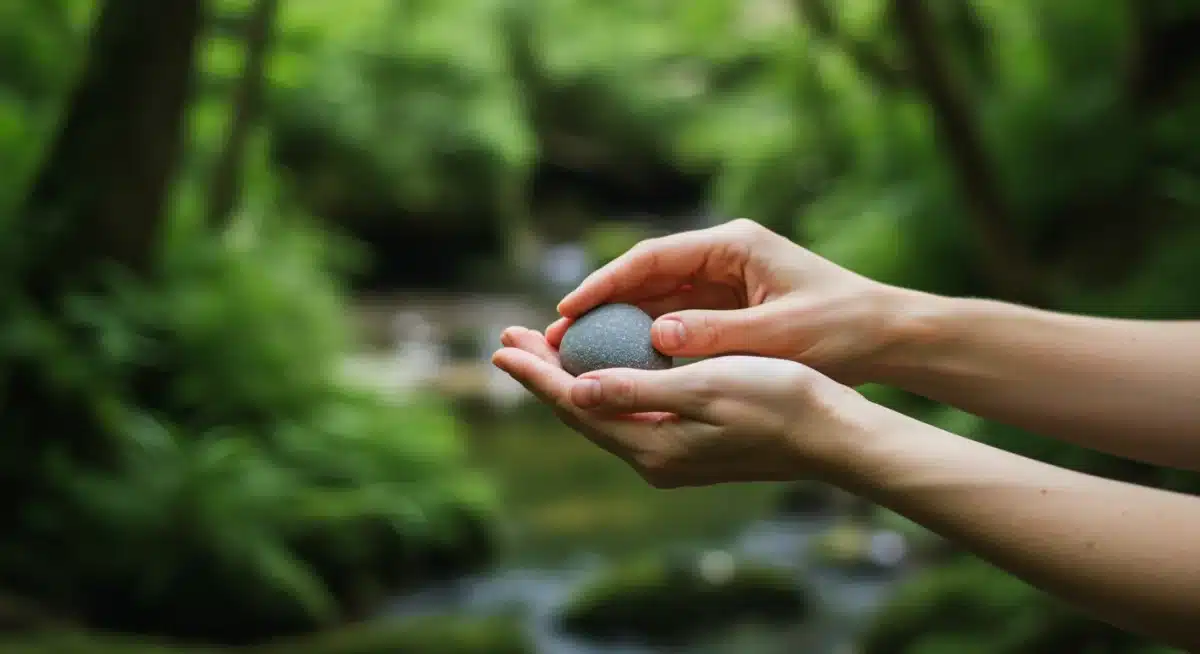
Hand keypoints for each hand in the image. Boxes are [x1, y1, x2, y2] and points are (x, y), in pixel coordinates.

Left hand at [492, 326, 869, 486]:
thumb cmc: (776, 401)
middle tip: (509, 338)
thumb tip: (574, 388)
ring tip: (544, 348)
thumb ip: (635, 391)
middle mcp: (654, 457)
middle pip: (580, 410)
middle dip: (543, 372)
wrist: (833, 434)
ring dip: (571, 377)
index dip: (534, 372)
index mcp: (651, 445)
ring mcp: (672, 455)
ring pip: (603, 411)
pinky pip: (629, 412)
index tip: (501, 344)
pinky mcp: (690, 446)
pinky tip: (603, 366)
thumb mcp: (703, 389)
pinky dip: (606, 385)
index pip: (573, 404)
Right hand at [547, 218, 916, 384]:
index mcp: (732, 245)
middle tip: (558, 337)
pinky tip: (620, 362)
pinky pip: (677, 319)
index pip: (651, 258)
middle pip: (646, 276)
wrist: (886, 336)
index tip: (568, 309)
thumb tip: (655, 336)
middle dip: (601, 306)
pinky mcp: (730, 306)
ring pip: (656, 299)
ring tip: (576, 353)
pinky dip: (648, 338)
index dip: (604, 284)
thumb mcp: (777, 335)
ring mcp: (725, 280)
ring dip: (619, 324)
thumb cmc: (840, 329)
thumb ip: (715, 334)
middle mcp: (722, 256)